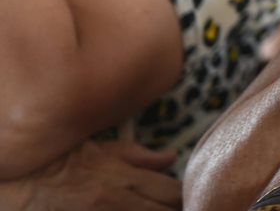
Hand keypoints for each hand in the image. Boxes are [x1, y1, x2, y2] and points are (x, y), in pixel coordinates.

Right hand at [1, 140, 179, 210]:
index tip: (188, 197)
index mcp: (121, 178)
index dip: (184, 197)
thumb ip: (135, 155)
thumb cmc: (54, 163)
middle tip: (178, 206)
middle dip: (174, 210)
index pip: (173, 192)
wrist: (15, 184)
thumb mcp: (96, 150)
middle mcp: (115, 202)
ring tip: (155, 209)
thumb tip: (171, 157)